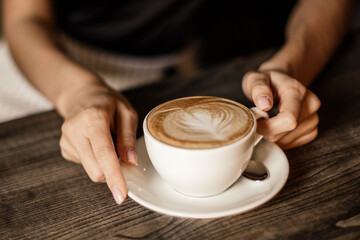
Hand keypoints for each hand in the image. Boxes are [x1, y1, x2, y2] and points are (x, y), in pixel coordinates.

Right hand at [59, 83, 137, 203]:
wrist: (81, 95)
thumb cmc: (107, 102)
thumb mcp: (126, 112)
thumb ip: (128, 138)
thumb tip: (130, 162)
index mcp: (93, 118)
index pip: (104, 153)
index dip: (114, 176)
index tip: (120, 194)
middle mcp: (75, 130)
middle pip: (96, 168)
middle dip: (113, 170)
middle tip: (121, 151)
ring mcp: (66, 140)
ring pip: (91, 169)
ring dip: (104, 162)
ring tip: (106, 139)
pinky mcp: (64, 148)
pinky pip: (86, 165)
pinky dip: (96, 158)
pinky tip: (95, 142)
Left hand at [242, 70, 320, 149]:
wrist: (282, 83)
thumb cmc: (267, 82)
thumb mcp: (256, 79)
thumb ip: (258, 88)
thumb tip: (264, 105)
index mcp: (297, 92)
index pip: (289, 119)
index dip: (269, 127)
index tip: (256, 122)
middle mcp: (310, 105)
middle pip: (285, 132)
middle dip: (266, 130)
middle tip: (259, 118)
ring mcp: (313, 119)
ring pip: (286, 141)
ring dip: (271, 135)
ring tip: (268, 120)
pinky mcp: (311, 131)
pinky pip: (290, 144)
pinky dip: (278, 139)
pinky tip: (276, 126)